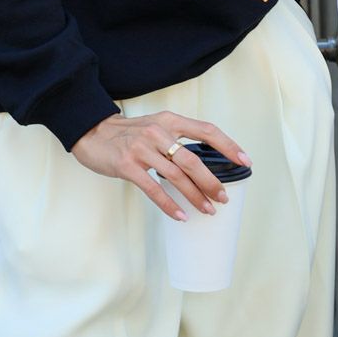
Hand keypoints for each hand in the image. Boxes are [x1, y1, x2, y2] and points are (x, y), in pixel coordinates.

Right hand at [71, 111, 250, 220]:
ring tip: (207, 210)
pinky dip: (169, 204)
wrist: (92, 132)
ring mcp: (142, 149)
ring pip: (176, 176)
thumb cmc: (129, 133)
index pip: (206, 131)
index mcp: (170, 121)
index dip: (228, 145)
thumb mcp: (156, 126)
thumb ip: (178, 139)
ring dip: (195, 196)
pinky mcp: (127, 165)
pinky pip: (153, 188)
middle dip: (211, 181)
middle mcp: (158, 132)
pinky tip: (180, 215)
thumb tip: (204, 162)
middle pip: (193, 159)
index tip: (244, 161)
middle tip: (223, 198)